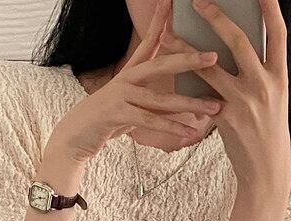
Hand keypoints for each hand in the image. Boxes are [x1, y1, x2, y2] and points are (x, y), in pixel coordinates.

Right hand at [50, 0, 221, 164]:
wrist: (76, 136)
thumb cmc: (106, 120)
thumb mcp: (128, 103)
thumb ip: (150, 97)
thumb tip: (176, 99)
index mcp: (130, 72)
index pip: (148, 42)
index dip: (161, 22)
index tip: (172, 2)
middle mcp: (126, 79)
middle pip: (160, 64)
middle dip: (188, 60)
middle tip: (213, 56)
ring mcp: (121, 95)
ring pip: (162, 99)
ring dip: (190, 104)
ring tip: (214, 107)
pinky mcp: (118, 114)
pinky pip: (151, 120)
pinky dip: (173, 127)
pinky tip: (191, 131)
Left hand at [161, 0, 290, 204]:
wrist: (265, 168)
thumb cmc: (267, 132)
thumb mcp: (273, 100)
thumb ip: (259, 75)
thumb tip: (233, 53)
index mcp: (280, 76)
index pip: (278, 33)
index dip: (270, 7)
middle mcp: (265, 84)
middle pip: (239, 41)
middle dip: (216, 17)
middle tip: (197, 1)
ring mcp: (245, 101)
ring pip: (210, 67)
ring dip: (186, 49)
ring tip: (169, 35)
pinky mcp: (226, 118)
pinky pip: (201, 95)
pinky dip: (186, 84)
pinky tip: (171, 75)